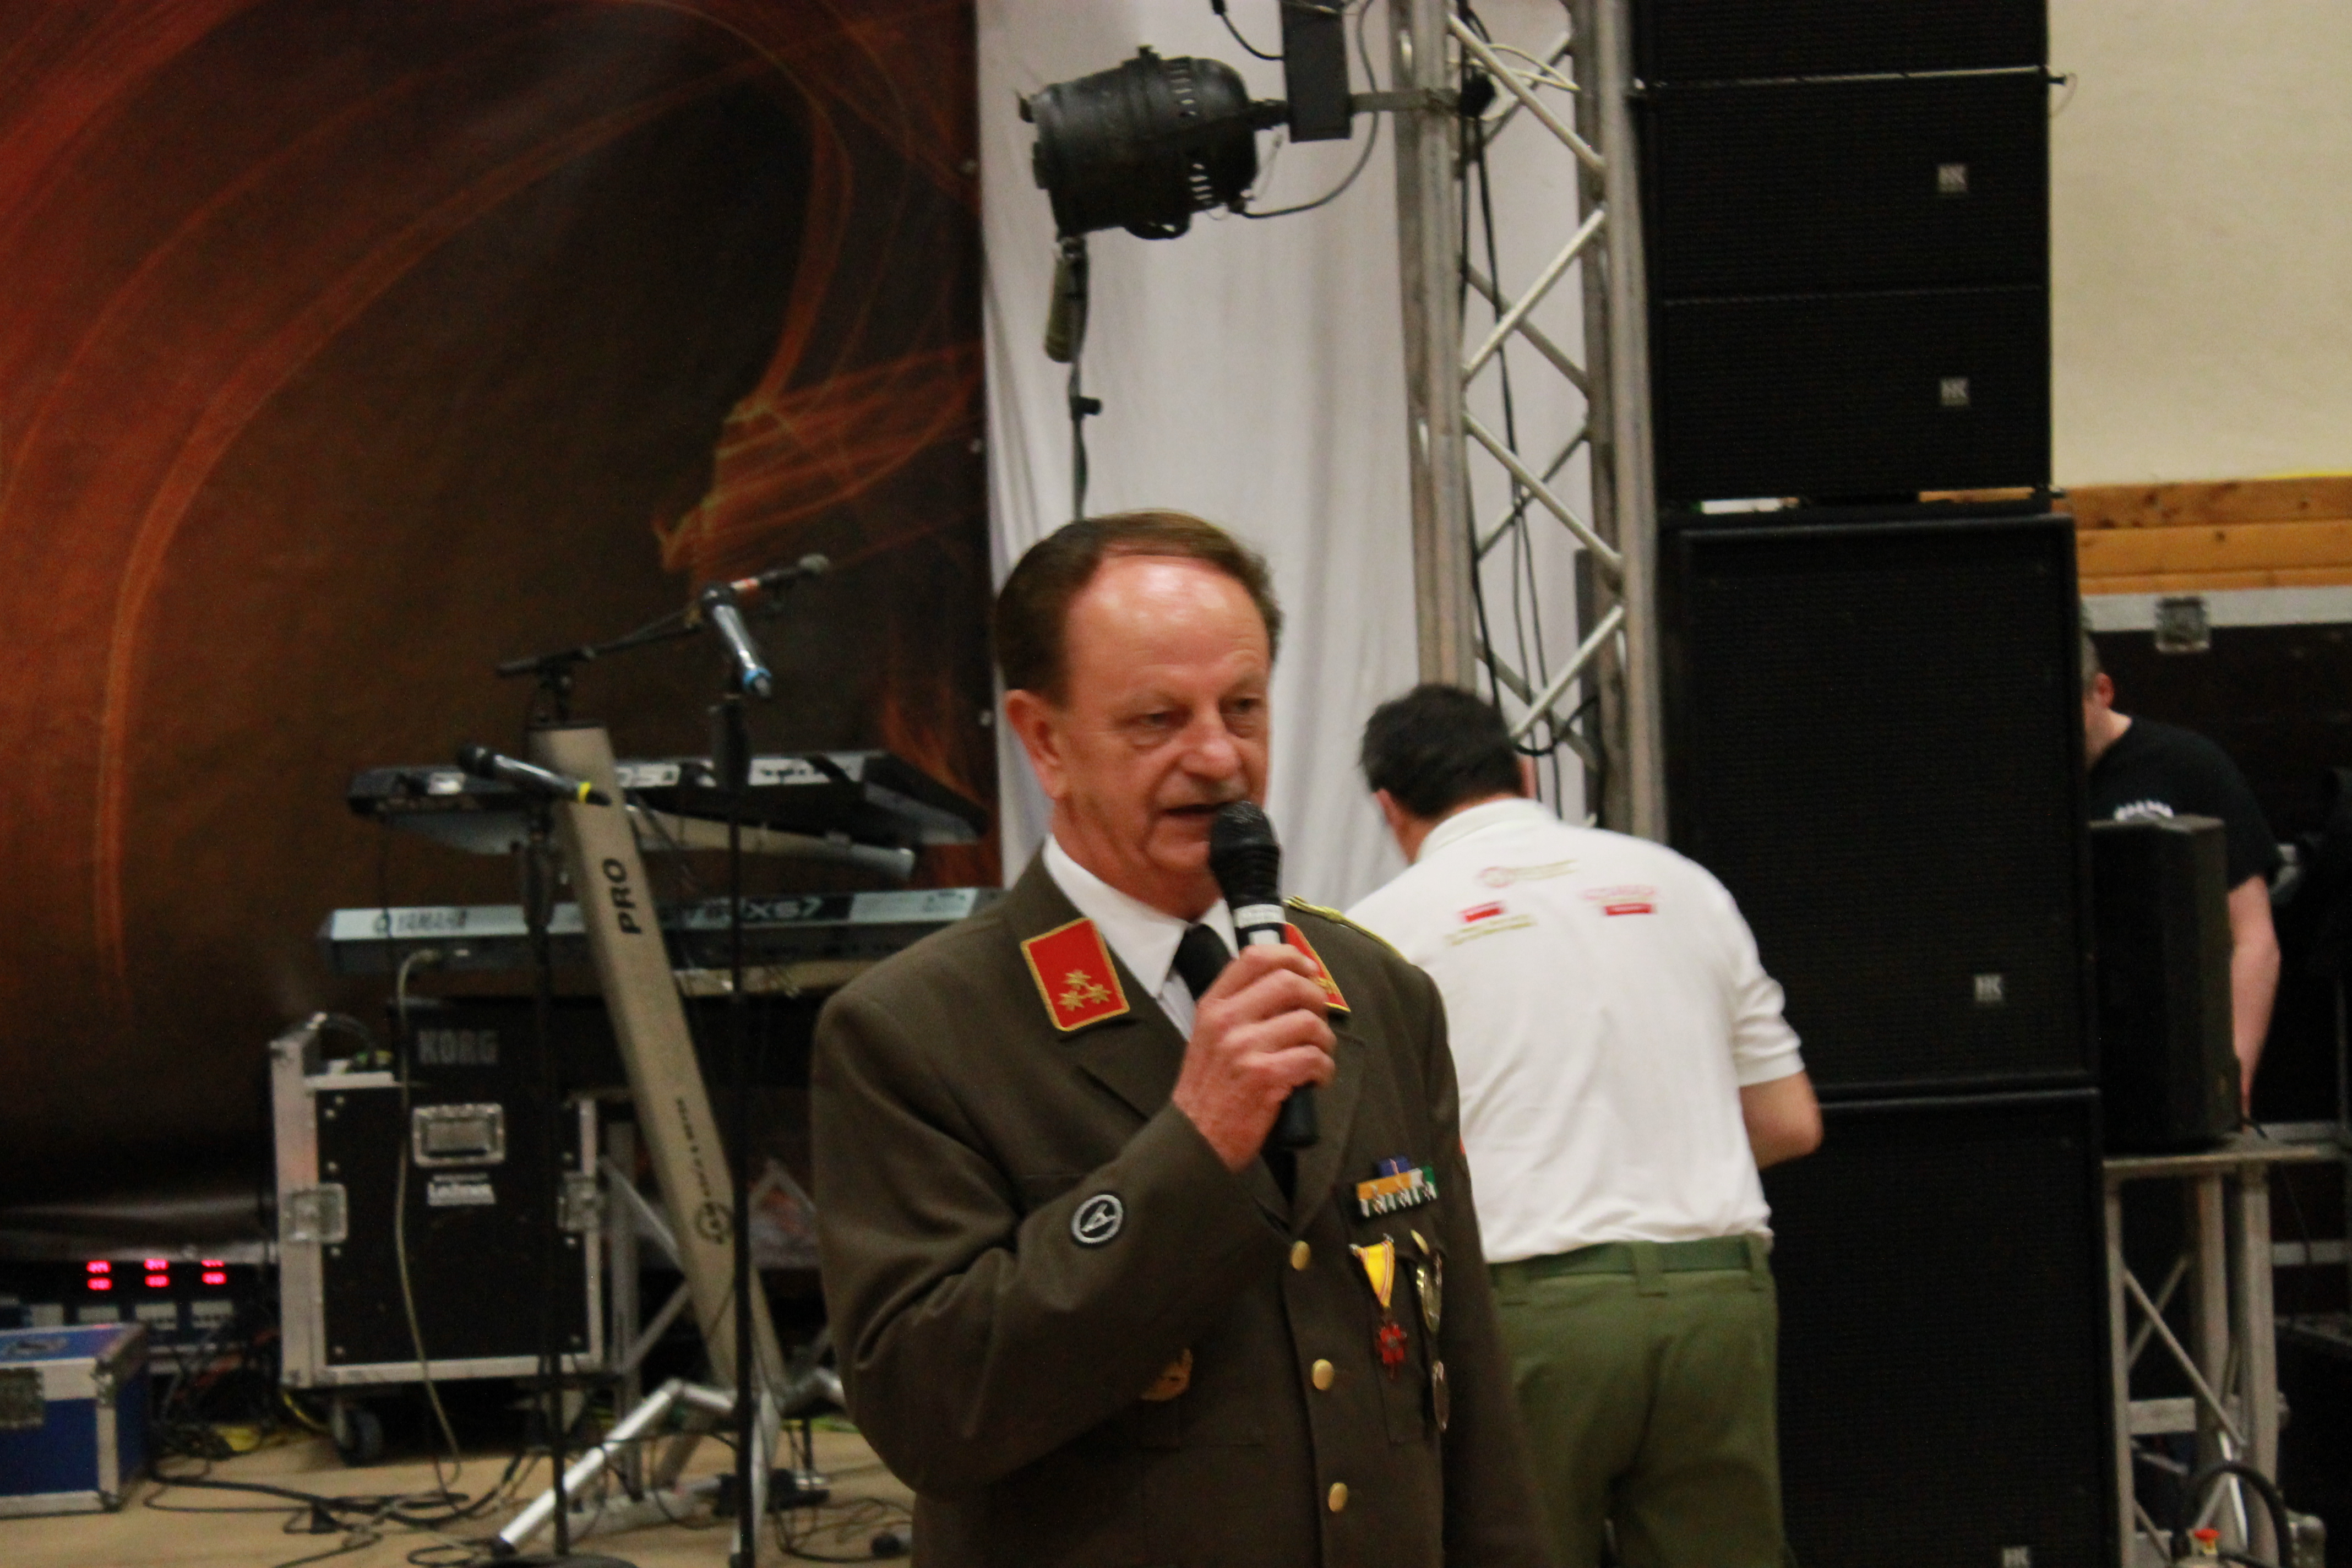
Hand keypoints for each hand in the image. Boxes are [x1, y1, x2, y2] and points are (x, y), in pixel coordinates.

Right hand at [1170, 943, 1336, 1170]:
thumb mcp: (1209, 1035)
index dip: (1290, 957)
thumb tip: (1287, 980)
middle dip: (1315, 999)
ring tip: (1317, 1055)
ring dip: (1324, 1039)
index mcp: (1213, 1005)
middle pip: (1289, 983)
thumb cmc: (1209, 1087)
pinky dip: (1324, 1069)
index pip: (1255, 957)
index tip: (1308, 970)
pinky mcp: (1265, 1077)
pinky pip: (1314, 1058)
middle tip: (1317, 1020)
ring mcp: (1244, 1048)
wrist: (1194, 1137)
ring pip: (1308, 1022)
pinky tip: (1316, 1079)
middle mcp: (1226, 1020)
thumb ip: (1238, 1006)